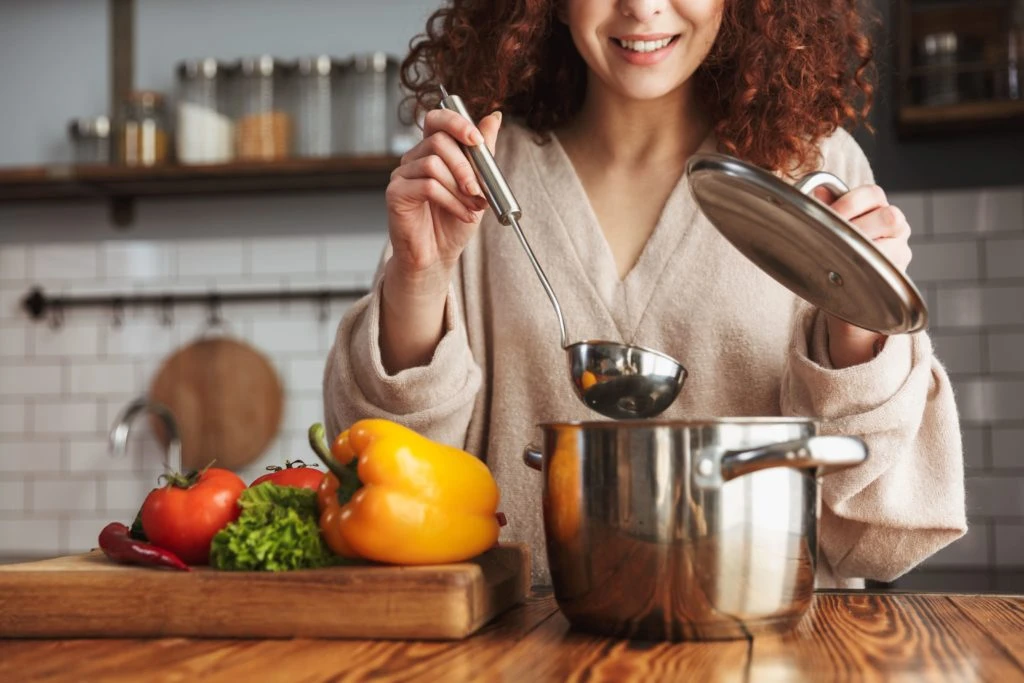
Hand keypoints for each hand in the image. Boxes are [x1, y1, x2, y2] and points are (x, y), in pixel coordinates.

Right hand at [378, 108, 501, 373]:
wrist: (438, 256)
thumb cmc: (454, 222)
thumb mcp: (477, 184)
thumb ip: (482, 153)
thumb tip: (493, 117)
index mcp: (432, 151)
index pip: (437, 119)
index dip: (457, 123)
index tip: (477, 140)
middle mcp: (414, 158)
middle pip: (438, 141)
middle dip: (466, 166)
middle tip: (479, 190)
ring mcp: (402, 175)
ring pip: (434, 164)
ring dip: (460, 188)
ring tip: (471, 207)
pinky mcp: (396, 193)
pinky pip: (427, 186)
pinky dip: (451, 201)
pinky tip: (462, 214)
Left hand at [811, 184, 911, 368]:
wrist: (844, 293)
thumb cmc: (835, 253)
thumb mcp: (830, 227)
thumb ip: (827, 207)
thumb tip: (818, 191)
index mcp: (879, 207)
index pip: (873, 194)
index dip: (848, 203)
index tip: (826, 215)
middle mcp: (897, 226)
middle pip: (888, 216)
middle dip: (855, 226)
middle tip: (832, 237)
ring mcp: (900, 249)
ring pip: (889, 244)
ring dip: (860, 249)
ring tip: (837, 254)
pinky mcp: (897, 272)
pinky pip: (885, 268)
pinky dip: (864, 268)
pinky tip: (847, 270)